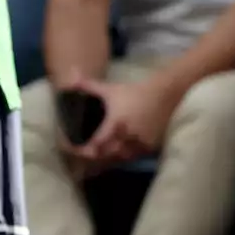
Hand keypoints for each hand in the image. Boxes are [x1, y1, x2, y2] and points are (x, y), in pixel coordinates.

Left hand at [60, 76, 180, 176]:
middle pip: (105, 155)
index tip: (77, 147)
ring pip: (119, 158)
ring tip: (103, 153)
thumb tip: (71, 76)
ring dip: (110, 157)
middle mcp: (126, 136)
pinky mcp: (149, 147)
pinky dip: (125, 156)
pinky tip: (120, 151)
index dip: (83, 149)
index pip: (94, 144)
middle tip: (88, 151)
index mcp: (114, 124)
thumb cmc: (134, 92)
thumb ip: (88, 85)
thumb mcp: (110, 89)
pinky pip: (133, 157)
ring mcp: (138, 143)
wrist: (163, 94)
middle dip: (96, 154)